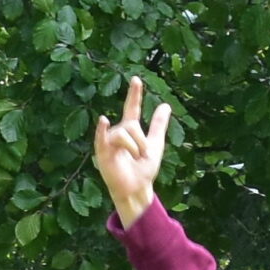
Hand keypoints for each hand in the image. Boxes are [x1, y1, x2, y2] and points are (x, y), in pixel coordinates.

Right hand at [92, 76, 172, 230]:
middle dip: (141, 140)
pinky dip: (102, 130)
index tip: (136, 79)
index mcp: (131, 131)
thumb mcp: (156, 145)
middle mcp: (118, 133)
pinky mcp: (102, 153)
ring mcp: (109, 143)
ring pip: (123, 132)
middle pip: (131, 125)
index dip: (134, 94)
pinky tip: (103, 121)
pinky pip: (103, 138)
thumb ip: (159, 125)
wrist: (137, 190)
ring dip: (134, 146)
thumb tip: (166, 105)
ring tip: (135, 159)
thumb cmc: (144, 171)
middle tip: (143, 156)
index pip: (132, 108)